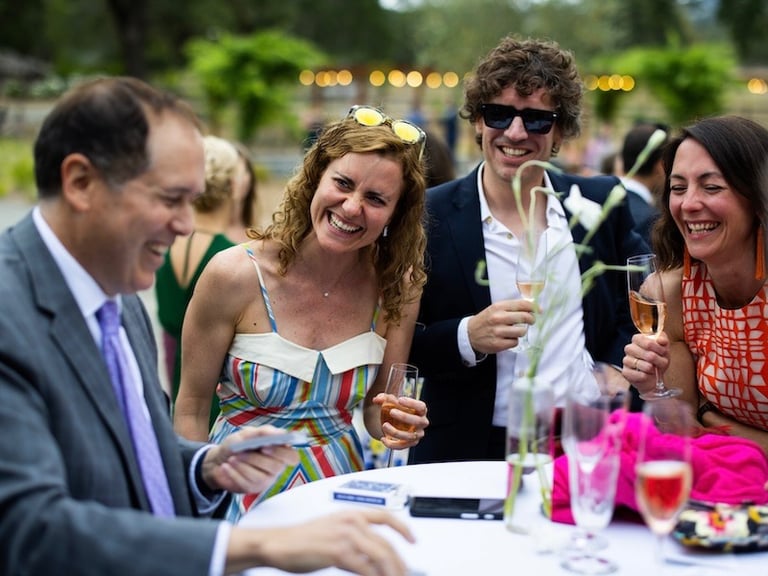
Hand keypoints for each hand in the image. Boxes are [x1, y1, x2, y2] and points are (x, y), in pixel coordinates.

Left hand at [201, 426, 299, 493]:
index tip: (265, 447)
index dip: (282, 453)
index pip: (292, 457)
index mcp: (280, 451)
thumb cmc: (238, 443)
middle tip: (240, 453)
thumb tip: (278, 433)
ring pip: (259, 476)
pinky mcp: (253, 488)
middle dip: (256, 459)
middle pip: (275, 467)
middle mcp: (277, 467)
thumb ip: (263, 432)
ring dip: (243, 466)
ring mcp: (266, 479)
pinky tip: (226, 466)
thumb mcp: (248, 433)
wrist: (220, 459)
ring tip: (231, 458)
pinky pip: (246, 483)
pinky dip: (233, 473)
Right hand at [228, 509, 415, 575]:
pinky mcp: (337, 552)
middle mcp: (351, 521)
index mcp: (351, 513)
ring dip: (390, 571)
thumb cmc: (302, 539)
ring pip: (380, 556)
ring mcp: (345, 536)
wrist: (279, 543)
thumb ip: (354, 536)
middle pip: (386, 543)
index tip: (413, 540)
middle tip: (405, 574)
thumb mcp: (332, 530)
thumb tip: (373, 552)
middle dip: (399, 562)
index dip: (403, 528)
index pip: (386, 516)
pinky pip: (364, 568)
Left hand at [372, 393, 428, 448]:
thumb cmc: (399, 409)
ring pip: (409, 436)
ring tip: (384, 425)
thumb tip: (376, 399)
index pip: (421, 407)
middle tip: (391, 412)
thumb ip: (384, 398)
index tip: (399, 400)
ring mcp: (418, 434)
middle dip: (404, 417)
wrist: (400, 422)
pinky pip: (402, 446)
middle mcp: (422, 423)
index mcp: (421, 411)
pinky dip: (392, 444)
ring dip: (396, 432)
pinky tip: (383, 439)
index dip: (412, 403)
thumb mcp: (393, 401)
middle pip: (417, 421)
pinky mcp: (411, 443)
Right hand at [467, 299, 534, 353]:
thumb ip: (512, 307)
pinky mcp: (498, 344)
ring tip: (515, 331)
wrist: (469, 334)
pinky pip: (515, 342)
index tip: (538, 310)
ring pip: (522, 331)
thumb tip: (533, 307)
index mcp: (499, 307)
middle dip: (531, 319)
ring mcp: (498, 332)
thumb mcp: (496, 308)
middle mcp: (498, 318)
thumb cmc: (486, 320)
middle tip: (531, 321)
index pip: (522, 304)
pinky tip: (507, 338)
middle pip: (525, 317)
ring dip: (521, 331)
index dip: (534, 307)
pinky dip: (514, 341)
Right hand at [622, 332, 669, 396]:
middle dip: (658, 361)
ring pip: (646, 366)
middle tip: (661, 362)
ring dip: (653, 369)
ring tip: (653, 369)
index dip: (657, 348)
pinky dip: (648, 376)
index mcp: (637, 339)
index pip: (647, 342)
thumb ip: (663, 341)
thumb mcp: (664, 348)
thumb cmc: (658, 359)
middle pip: (648, 355)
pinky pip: (641, 375)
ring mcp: (626, 360)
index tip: (663, 352)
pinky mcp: (625, 372)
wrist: (654, 376)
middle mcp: (629, 348)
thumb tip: (661, 340)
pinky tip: (647, 375)